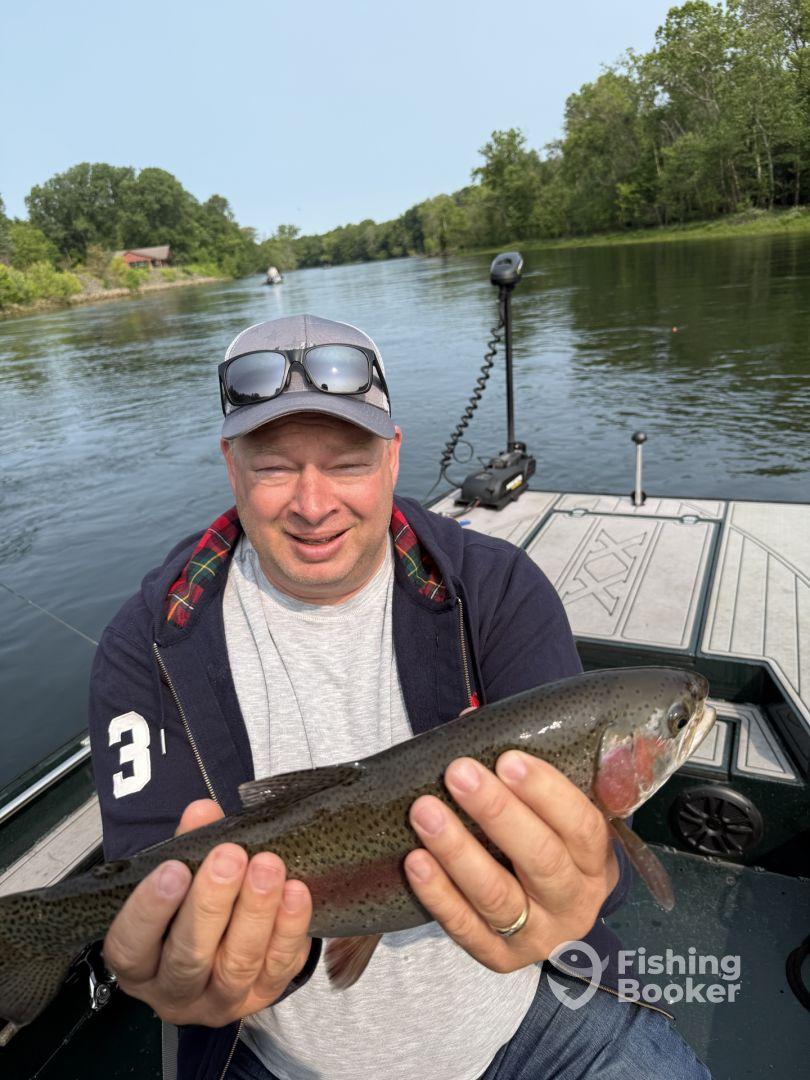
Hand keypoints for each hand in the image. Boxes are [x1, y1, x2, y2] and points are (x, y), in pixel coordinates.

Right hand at [102, 799, 312, 1025]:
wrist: (225, 941)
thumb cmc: (189, 903)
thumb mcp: (178, 872)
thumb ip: (188, 844)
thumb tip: (202, 811)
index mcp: (138, 963)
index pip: (131, 945)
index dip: (150, 909)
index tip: (175, 868)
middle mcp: (173, 991)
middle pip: (188, 957)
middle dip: (211, 904)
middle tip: (230, 857)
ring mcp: (219, 1000)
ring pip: (236, 965)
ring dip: (255, 912)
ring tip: (268, 866)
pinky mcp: (263, 996)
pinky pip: (278, 967)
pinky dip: (289, 929)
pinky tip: (296, 892)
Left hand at [403, 752, 618, 972]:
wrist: (547, 909)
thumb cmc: (543, 839)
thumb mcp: (553, 809)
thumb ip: (523, 767)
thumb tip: (469, 720)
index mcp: (597, 859)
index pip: (580, 824)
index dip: (546, 791)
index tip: (507, 758)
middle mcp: (575, 901)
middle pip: (541, 858)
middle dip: (497, 812)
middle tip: (459, 773)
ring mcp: (539, 936)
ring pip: (498, 896)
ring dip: (458, 850)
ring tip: (424, 811)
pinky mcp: (501, 959)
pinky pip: (466, 929)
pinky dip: (439, 895)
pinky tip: (416, 861)